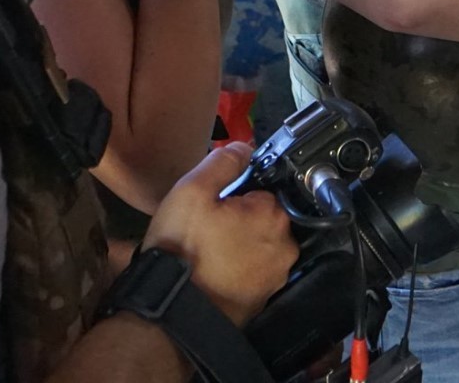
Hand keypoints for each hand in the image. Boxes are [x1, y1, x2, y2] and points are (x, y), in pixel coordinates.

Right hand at [142, 143, 298, 324]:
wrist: (173, 311)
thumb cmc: (182, 250)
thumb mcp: (192, 192)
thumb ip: (222, 163)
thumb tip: (244, 147)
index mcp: (273, 216)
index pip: (260, 190)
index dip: (233, 195)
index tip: (212, 207)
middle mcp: (285, 246)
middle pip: (261, 219)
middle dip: (238, 220)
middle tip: (205, 231)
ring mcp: (276, 276)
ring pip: (257, 246)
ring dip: (238, 245)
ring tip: (206, 253)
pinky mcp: (263, 300)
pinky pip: (252, 272)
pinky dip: (237, 270)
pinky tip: (212, 273)